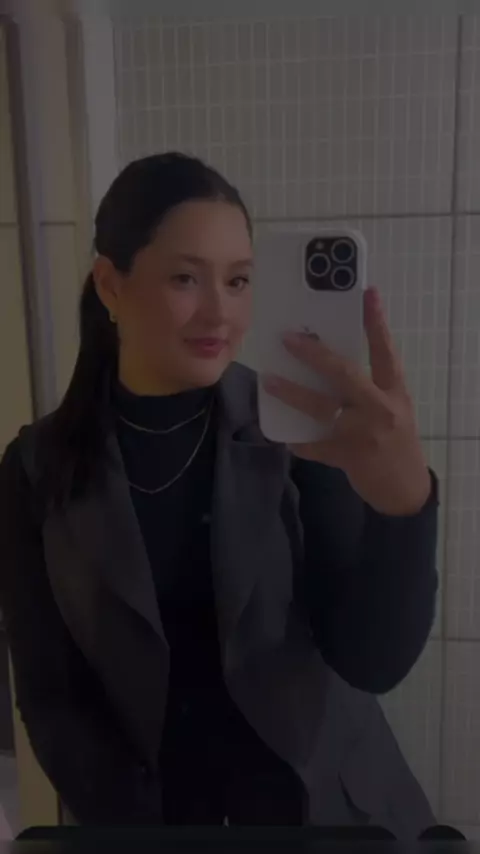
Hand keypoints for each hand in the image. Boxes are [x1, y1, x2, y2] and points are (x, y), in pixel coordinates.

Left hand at [262, 288, 430, 516]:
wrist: (404, 488)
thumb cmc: (395, 439)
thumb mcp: (393, 407)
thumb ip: (369, 387)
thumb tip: (327, 362)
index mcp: (394, 392)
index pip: (386, 351)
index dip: (377, 322)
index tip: (367, 293)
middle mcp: (380, 409)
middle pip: (346, 374)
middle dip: (315, 355)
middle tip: (289, 338)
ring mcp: (362, 434)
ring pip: (322, 409)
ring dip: (292, 393)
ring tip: (269, 380)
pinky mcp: (346, 457)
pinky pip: (313, 445)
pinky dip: (297, 440)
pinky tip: (282, 434)